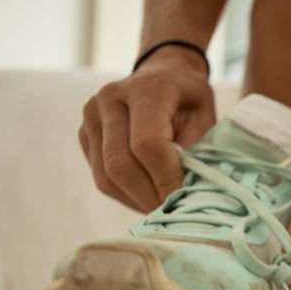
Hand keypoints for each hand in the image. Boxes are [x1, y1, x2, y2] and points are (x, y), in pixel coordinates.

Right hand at [79, 50, 215, 211]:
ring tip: (162, 211)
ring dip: (136, 201)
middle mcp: (110, 98)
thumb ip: (197, 152)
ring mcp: (92, 115)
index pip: (147, 145)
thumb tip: (188, 195)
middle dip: (150, 197)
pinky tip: (147, 198)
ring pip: (106, 176)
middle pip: (121, 164)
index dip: (166, 180)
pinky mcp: (84, 134)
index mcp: (145, 89)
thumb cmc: (191, 100)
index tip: (184, 203)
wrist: (165, 75)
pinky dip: (125, 196)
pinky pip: (100, 177)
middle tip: (174, 214)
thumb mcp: (206, 119)